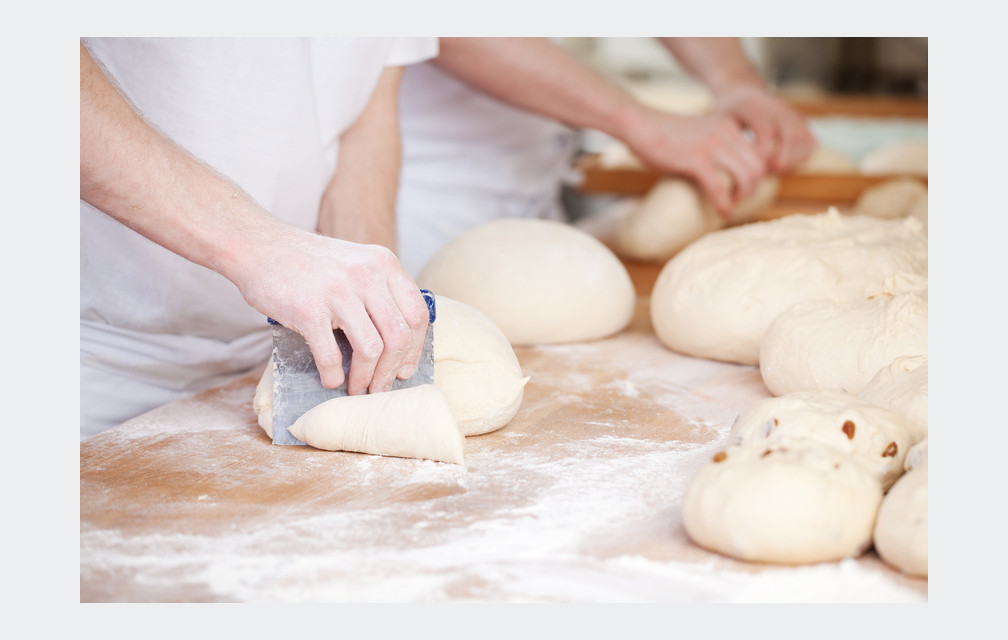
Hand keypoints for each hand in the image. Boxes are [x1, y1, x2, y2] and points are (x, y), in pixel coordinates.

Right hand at [234, 227, 429, 395]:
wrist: (260, 245)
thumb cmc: (308, 262)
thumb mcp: (356, 263)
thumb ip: (379, 291)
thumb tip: (400, 342)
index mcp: (384, 264)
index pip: (417, 314)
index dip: (415, 349)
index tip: (405, 368)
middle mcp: (366, 275)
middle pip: (399, 336)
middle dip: (392, 370)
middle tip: (381, 387)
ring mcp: (338, 291)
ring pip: (371, 349)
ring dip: (366, 378)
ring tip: (358, 389)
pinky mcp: (308, 309)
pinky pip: (330, 355)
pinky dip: (333, 375)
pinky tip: (331, 380)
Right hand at [622, 106, 766, 216]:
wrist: (639, 124)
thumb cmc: (663, 133)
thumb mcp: (700, 131)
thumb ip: (716, 144)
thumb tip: (723, 168)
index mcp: (728, 124)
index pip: (759, 152)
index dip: (756, 173)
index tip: (742, 186)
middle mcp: (725, 133)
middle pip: (758, 166)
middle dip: (752, 187)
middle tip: (737, 198)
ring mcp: (712, 146)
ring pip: (746, 177)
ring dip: (742, 196)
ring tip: (730, 205)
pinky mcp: (696, 160)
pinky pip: (719, 187)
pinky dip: (724, 204)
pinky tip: (722, 211)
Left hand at [714, 85, 815, 172]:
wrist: (744, 92)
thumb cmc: (729, 113)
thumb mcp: (720, 121)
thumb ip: (723, 138)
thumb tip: (724, 168)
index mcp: (755, 107)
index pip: (766, 131)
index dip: (762, 154)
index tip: (752, 167)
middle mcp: (778, 108)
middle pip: (792, 135)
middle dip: (781, 160)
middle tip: (765, 173)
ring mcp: (793, 113)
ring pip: (806, 140)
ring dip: (792, 160)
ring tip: (773, 171)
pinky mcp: (802, 122)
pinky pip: (810, 143)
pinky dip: (800, 158)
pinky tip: (782, 166)